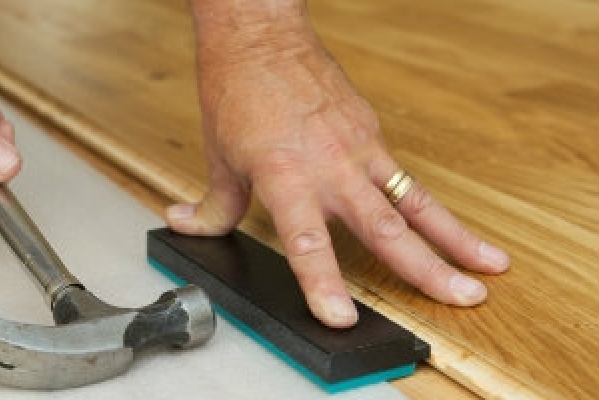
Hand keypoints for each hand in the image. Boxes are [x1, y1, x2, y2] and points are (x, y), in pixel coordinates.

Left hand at [167, 13, 508, 327]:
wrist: (261, 38)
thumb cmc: (238, 91)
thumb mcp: (219, 157)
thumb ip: (212, 206)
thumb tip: (187, 227)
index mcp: (285, 176)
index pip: (306, 242)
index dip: (323, 282)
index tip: (341, 316)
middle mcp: (329, 166)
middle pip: (384, 228)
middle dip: (427, 268)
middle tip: (461, 297)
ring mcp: (358, 148)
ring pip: (414, 201)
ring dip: (454, 237)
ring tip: (487, 265)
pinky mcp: (371, 133)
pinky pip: (405, 176)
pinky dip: (428, 205)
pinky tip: (449, 227)